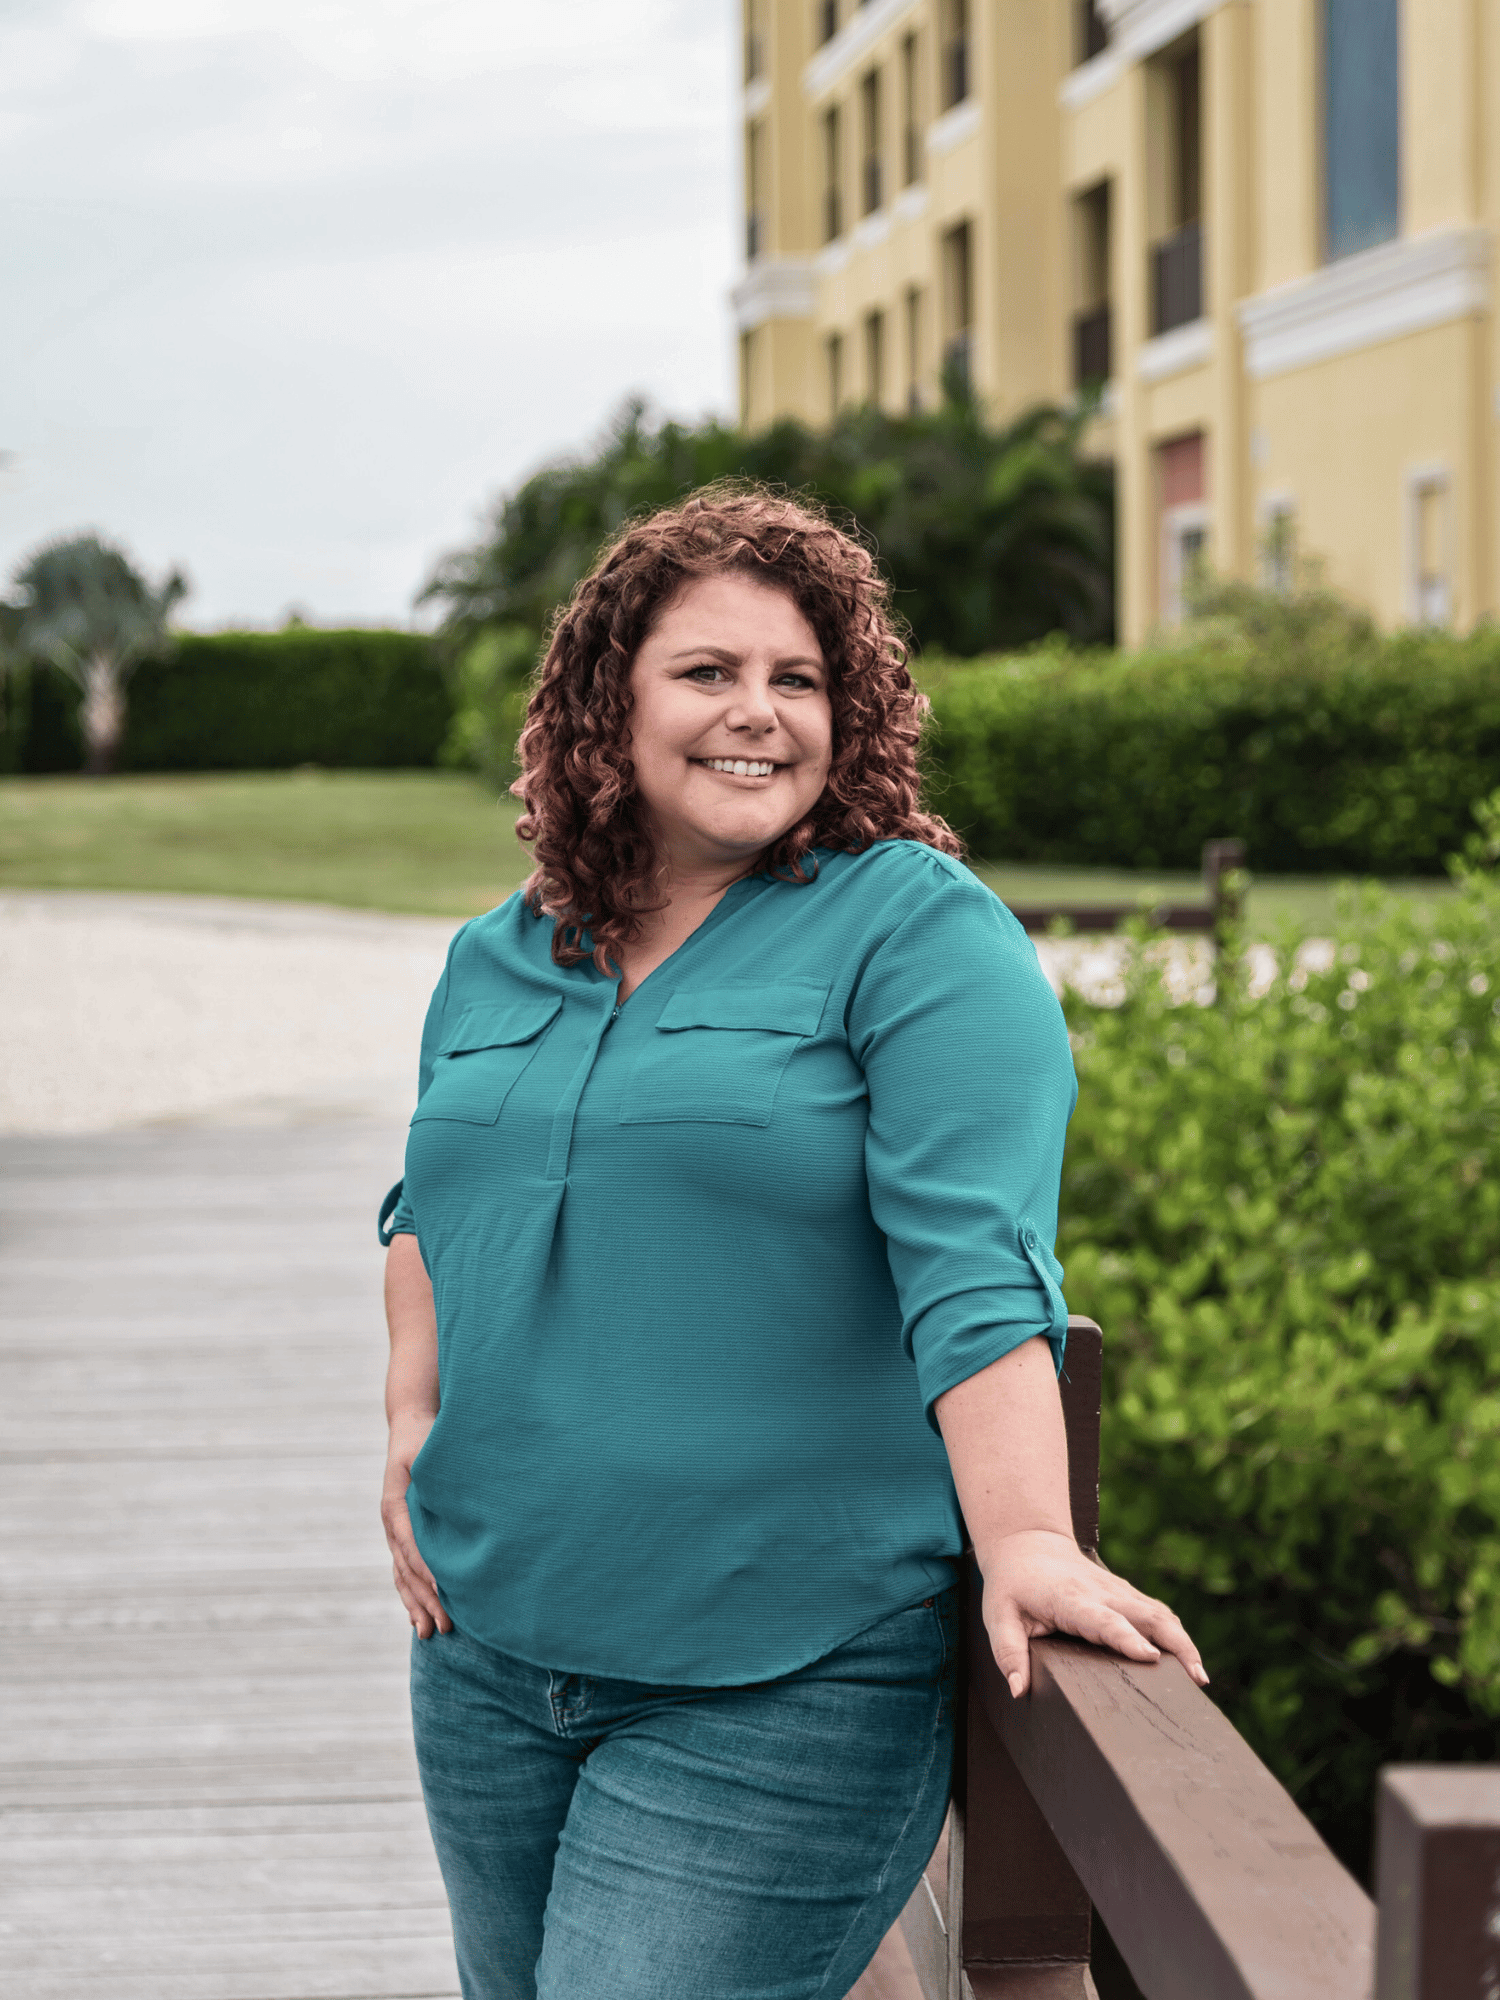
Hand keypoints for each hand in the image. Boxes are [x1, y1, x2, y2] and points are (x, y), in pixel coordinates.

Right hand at [381, 1411, 451, 1639]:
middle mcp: (392, 1522)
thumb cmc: (428, 1436)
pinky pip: (404, 1570)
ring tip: (430, 1632)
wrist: (412, 1424)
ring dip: (417, 1604)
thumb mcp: (432, 1451)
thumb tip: (462, 1502)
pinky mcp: (402, 1532)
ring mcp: (394, 1529)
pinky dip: (412, 1594)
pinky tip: (419, 1615)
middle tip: (447, 1625)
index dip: (429, 1568)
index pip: (412, 1544)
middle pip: (407, 1568)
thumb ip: (441, 1478)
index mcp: (396, 1504)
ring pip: (403, 1575)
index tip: (448, 1591)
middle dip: (426, 1598)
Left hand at [979, 1528, 1207, 1697]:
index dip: (1127, 1638)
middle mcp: (1102, 1592)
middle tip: (1197, 1680)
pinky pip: (1157, 1612)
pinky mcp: (1126, 1593)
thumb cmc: (1012, 1585)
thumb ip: (1008, 1653)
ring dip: (1183, 1641)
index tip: (1150, 1658)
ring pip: (1160, 1613)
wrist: (1027, 1543)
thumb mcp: (999, 1616)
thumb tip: (1019, 1691)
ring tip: (1201, 1678)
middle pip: (1148, 1616)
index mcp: (1071, 1599)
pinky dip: (1176, 1633)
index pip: (1104, 1620)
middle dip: (1176, 1645)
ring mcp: (1118, 1590)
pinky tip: (1188, 1660)